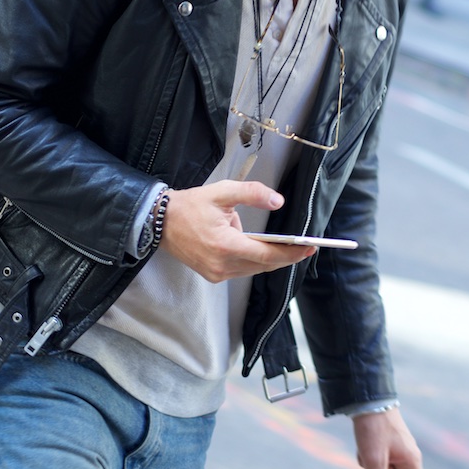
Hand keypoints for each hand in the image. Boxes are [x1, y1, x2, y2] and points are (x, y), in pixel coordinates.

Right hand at [160, 181, 315, 281]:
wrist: (160, 222)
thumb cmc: (190, 207)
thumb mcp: (223, 192)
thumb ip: (252, 194)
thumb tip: (277, 202)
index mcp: (225, 245)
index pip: (267, 255)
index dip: (291, 253)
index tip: (308, 248)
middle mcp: (222, 265)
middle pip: (264, 265)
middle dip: (285, 257)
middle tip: (304, 247)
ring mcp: (217, 273)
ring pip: (254, 270)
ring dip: (270, 259)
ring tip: (285, 247)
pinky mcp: (213, 276)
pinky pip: (242, 271)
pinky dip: (254, 262)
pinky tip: (260, 250)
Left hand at [352, 408, 423, 468]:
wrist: (368, 399)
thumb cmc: (374, 430)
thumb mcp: (375, 461)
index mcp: (412, 460)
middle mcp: (409, 453)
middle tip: (370, 466)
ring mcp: (398, 446)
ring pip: (385, 467)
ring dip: (372, 465)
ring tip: (364, 451)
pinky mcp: (387, 439)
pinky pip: (379, 456)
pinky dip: (369, 454)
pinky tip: (362, 444)